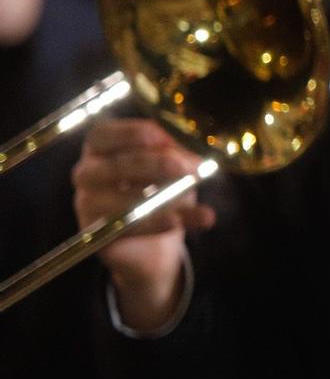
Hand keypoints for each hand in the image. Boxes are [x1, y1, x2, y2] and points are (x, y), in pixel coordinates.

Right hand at [73, 118, 210, 326]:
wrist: (153, 245)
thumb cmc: (161, 192)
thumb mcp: (175, 170)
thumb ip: (181, 160)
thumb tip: (193, 159)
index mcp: (102, 148)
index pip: (104, 134)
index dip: (132, 133)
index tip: (162, 137)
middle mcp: (87, 172)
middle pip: (115, 165)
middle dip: (154, 164)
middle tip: (185, 169)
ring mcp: (87, 204)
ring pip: (119, 199)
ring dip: (161, 199)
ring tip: (190, 201)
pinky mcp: (95, 234)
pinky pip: (126, 226)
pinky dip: (155, 223)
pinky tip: (177, 222)